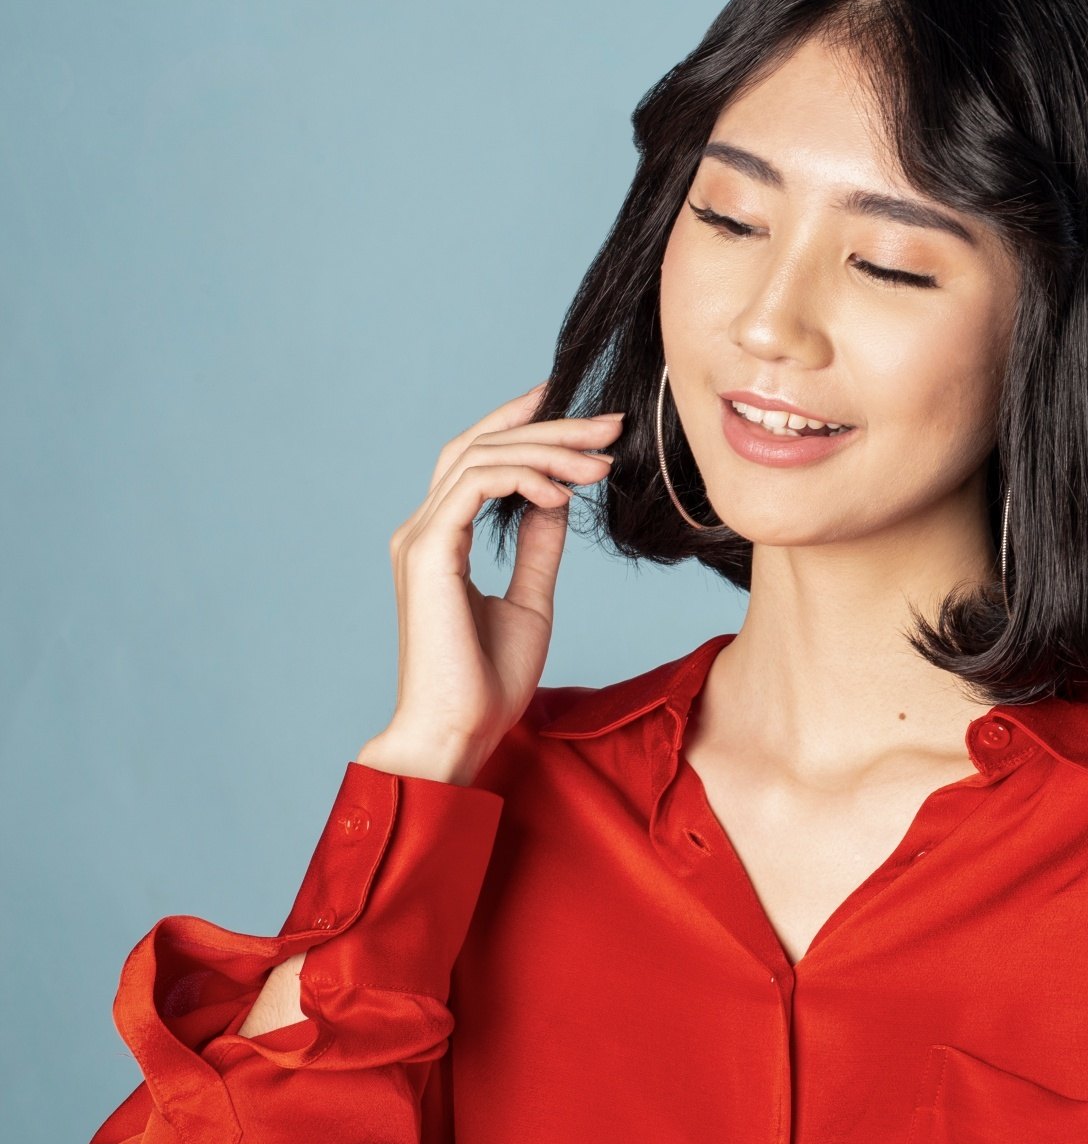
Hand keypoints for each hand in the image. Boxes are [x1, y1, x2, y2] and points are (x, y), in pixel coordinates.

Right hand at [358, 380, 622, 785]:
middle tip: (611, 425)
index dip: (523, 422)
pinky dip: (522, 477)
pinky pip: (474, 486)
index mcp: (442, 538)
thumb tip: (557, 500)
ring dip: (547, 451)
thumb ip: (537, 547)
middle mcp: (423, 529)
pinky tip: (563, 491)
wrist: (458, 732)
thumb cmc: (487, 683)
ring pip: (481, 456)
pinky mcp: (427, 552)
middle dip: (550, 427)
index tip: (581, 411)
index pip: (478, 458)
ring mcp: (420, 538)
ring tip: (601, 464)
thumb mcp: (530, 602)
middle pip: (481, 445)